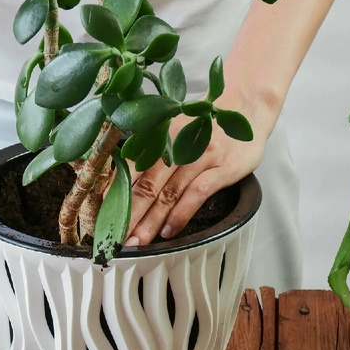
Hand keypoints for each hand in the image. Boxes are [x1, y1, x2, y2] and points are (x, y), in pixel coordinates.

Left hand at [126, 109, 268, 245]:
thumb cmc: (205, 123)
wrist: (246, 105)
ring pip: (169, 194)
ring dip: (150, 221)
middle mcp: (178, 146)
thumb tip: (121, 183)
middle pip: (146, 186)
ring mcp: (201, 157)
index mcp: (160, 136)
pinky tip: (169, 231)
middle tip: (115, 240)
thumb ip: (151, 153)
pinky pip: (197, 194)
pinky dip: (181, 214)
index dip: (115, 195)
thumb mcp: (174, 130)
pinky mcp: (223, 169)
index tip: (102, 216)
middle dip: (128, 216)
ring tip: (137, 243)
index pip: (131, 169)